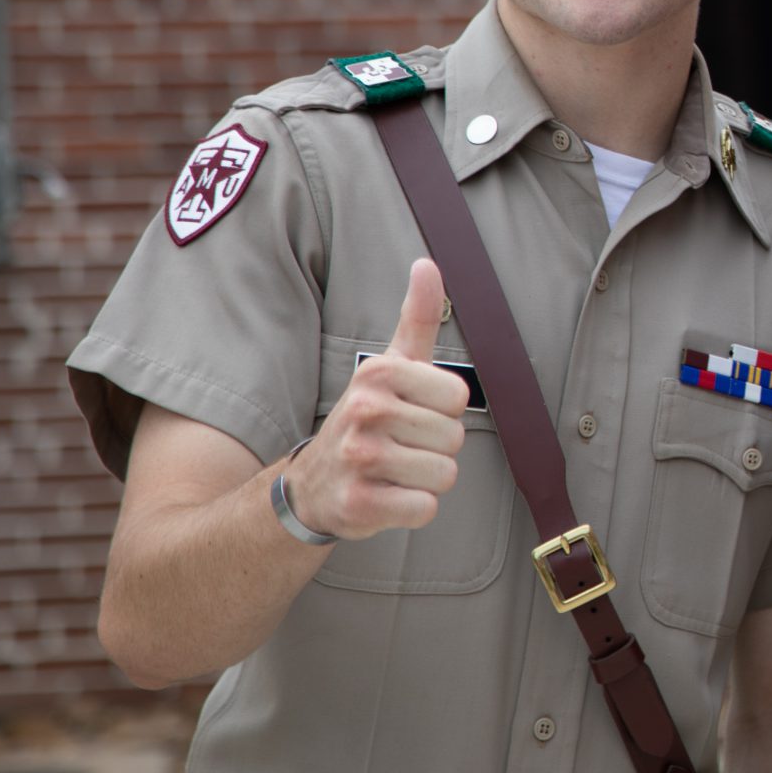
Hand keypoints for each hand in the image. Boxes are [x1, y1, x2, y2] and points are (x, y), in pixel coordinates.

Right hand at [285, 258, 470, 542]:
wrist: (312, 484)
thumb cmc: (367, 418)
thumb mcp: (391, 365)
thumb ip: (417, 317)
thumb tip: (428, 263)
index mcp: (379, 374)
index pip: (459, 398)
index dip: (443, 412)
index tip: (413, 413)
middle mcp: (365, 411)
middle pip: (454, 439)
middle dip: (435, 448)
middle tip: (400, 446)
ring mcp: (359, 458)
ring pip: (444, 475)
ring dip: (425, 480)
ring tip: (393, 471)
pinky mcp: (358, 504)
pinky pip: (425, 509)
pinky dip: (413, 509)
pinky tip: (386, 497)